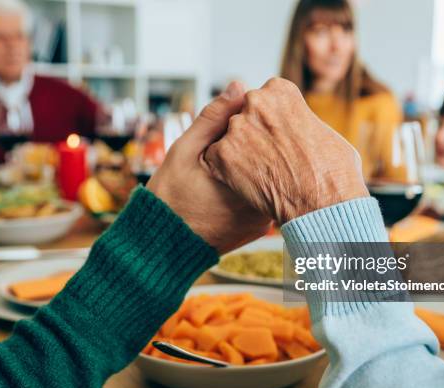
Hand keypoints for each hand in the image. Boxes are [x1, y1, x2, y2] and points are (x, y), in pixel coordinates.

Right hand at [147, 82, 270, 253]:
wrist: (164, 247)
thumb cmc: (169, 199)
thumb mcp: (183, 151)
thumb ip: (212, 119)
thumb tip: (239, 85)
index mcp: (247, 184)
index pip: (271, 139)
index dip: (263, 119)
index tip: (252, 111)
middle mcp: (263, 204)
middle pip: (279, 158)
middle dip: (267, 139)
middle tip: (248, 130)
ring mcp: (265, 218)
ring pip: (276, 176)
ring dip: (266, 158)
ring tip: (245, 151)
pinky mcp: (262, 225)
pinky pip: (271, 193)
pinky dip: (263, 178)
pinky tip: (246, 170)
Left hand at [203, 78, 368, 224]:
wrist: (322, 203)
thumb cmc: (334, 172)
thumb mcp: (325, 132)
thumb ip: (301, 121)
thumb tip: (299, 128)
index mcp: (281, 90)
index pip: (264, 99)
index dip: (271, 122)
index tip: (279, 138)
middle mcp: (255, 101)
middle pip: (244, 116)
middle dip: (253, 134)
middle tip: (269, 158)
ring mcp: (237, 127)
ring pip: (229, 137)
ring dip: (239, 153)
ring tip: (261, 174)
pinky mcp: (222, 154)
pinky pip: (215, 159)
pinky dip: (225, 172)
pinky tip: (246, 183)